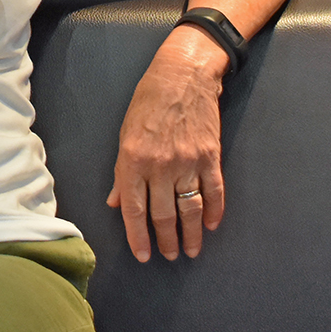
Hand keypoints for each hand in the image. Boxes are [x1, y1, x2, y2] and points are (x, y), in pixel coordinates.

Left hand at [106, 27, 227, 261]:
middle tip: (170, 256)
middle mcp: (160, 165)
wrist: (183, 75)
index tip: (143, 255)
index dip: (138, 236)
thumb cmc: (148, 102)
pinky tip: (211, 226)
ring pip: (190, 209)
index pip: (134, 209)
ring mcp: (188, 162)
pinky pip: (214, 191)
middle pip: (163, 214)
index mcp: (133, 160)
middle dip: (166, 240)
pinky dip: (214, 212)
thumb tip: (116, 203)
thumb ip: (122, 173)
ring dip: (191, 234)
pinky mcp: (211, 156)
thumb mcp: (125, 134)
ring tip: (190, 250)